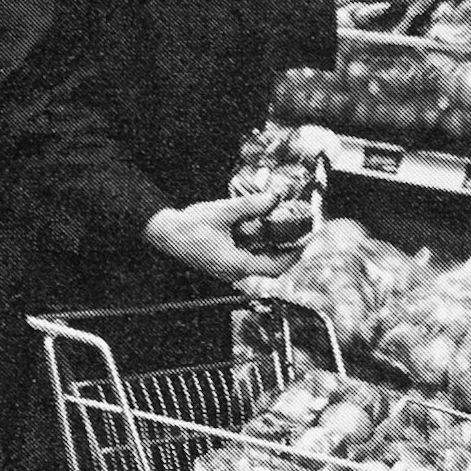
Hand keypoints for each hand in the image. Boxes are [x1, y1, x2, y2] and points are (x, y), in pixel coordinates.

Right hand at [144, 189, 299, 281]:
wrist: (164, 233)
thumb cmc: (189, 226)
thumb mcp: (223, 213)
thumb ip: (250, 206)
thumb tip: (275, 198)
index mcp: (236, 265)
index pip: (275, 266)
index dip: (294, 255)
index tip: (306, 242)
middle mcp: (234, 272)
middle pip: (270, 267)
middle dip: (287, 253)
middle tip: (300, 237)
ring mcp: (227, 270)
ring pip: (259, 264)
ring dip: (273, 250)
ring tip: (285, 232)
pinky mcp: (222, 264)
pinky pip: (247, 259)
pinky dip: (259, 248)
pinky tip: (261, 233)